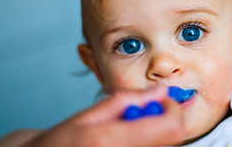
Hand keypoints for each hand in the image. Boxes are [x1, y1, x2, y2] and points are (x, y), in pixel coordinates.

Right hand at [21, 86, 183, 146]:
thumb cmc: (60, 142)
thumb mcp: (89, 115)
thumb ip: (127, 101)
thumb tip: (160, 91)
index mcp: (113, 140)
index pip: (170, 127)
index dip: (172, 110)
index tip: (160, 100)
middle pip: (171, 138)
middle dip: (161, 120)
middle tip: (138, 115)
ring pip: (163, 145)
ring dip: (153, 131)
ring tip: (126, 129)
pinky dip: (146, 140)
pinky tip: (126, 139)